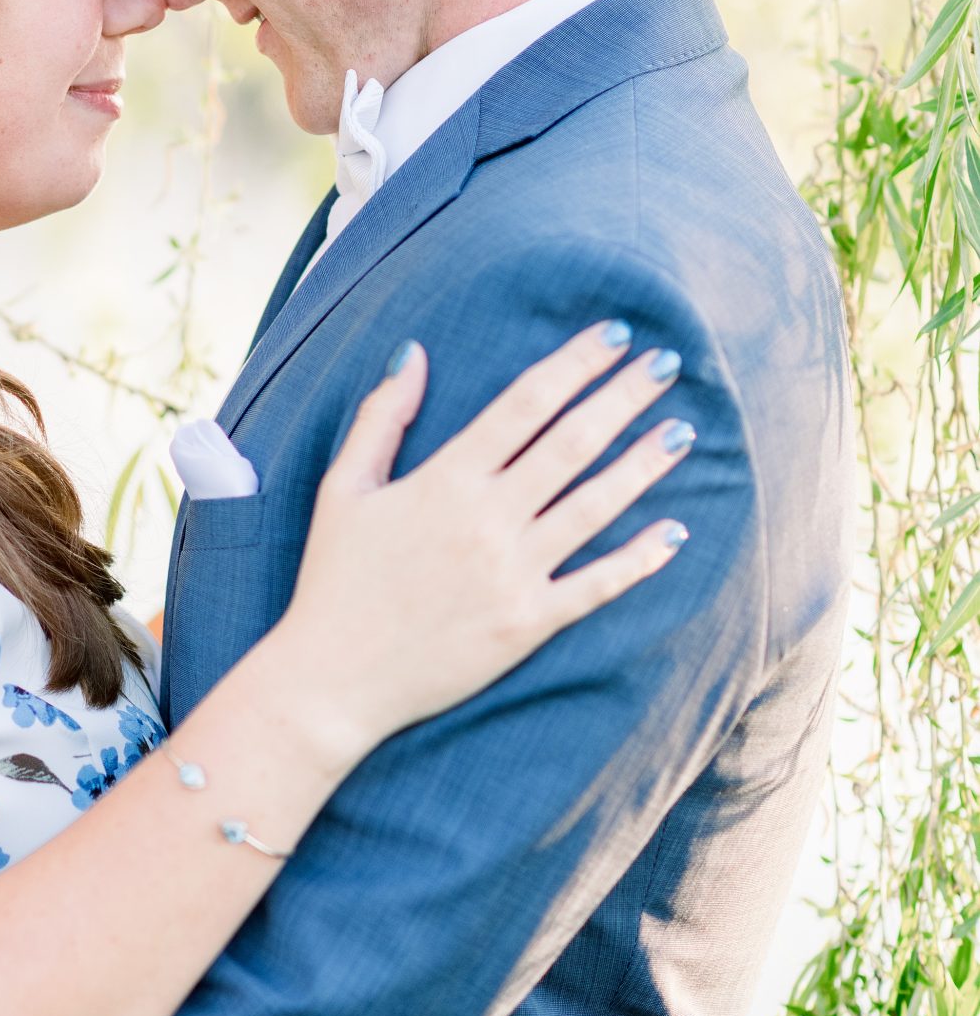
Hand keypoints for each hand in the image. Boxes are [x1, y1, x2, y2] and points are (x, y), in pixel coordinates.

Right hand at [280, 321, 690, 748]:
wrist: (333, 680)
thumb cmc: (334, 580)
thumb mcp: (343, 488)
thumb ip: (381, 417)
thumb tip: (412, 352)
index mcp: (444, 479)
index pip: (525, 404)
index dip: (575, 364)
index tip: (616, 335)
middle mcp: (487, 519)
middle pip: (572, 443)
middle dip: (624, 397)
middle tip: (667, 362)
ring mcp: (513, 573)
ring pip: (596, 505)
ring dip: (643, 464)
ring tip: (682, 430)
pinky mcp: (528, 623)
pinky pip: (597, 585)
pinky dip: (639, 559)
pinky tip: (674, 532)